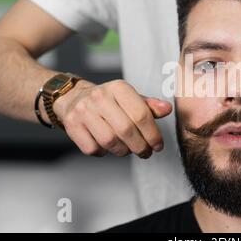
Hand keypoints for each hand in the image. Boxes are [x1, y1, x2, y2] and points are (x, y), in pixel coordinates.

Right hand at [53, 79, 171, 157]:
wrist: (74, 98)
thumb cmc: (110, 101)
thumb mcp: (130, 98)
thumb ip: (149, 106)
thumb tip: (167, 109)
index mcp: (118, 87)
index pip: (141, 114)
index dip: (153, 134)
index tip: (158, 145)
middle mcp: (99, 97)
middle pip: (126, 130)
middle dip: (140, 146)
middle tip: (146, 152)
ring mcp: (83, 111)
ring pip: (109, 141)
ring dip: (123, 151)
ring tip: (129, 150)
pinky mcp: (72, 125)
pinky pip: (93, 148)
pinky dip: (104, 153)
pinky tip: (109, 147)